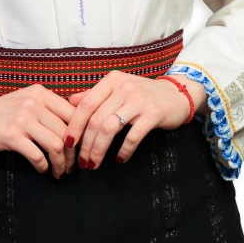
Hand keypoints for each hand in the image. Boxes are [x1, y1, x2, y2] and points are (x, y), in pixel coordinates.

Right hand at [0, 84, 75, 178]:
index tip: (81, 148)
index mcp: (41, 93)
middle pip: (67, 132)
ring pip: (56, 145)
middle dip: (73, 154)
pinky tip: (43, 170)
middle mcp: (34, 103)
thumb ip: (49, 108)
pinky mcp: (11, 135)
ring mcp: (22, 118)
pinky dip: (44, 166)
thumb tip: (78, 124)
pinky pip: (37, 155)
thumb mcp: (27, 101)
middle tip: (72, 166)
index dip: (82, 134)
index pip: (73, 113)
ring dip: (61, 164)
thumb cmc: (2, 112)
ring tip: (59, 172)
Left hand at [64, 72, 205, 168]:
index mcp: (112, 81)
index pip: (86, 104)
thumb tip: (70, 102)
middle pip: (96, 119)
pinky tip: (120, 159)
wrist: (176, 94)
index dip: (74, 125)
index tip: (68, 143)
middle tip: (82, 161)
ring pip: (110, 128)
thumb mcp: (117, 89)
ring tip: (94, 163)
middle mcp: (123, 87)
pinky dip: (124, 150)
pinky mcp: (153, 113)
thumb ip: (95, 95)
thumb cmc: (142, 94)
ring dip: (99, 150)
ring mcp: (138, 100)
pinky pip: (133, 136)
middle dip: (86, 144)